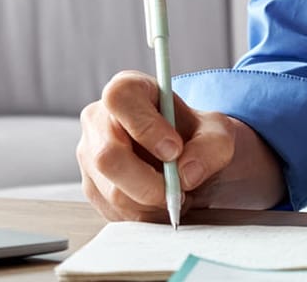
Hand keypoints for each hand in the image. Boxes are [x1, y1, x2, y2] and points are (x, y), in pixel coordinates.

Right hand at [78, 70, 285, 220]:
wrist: (189, 160)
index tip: (174, 149)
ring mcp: (89, 156)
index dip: (146, 127)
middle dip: (149, 183)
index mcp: (127, 90)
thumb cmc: (195, 137)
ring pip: (113, 192)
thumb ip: (210, 147)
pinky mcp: (93, 188)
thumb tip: (186, 172)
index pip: (120, 99)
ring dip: (152, 204)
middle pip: (108, 156)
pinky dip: (145, 216)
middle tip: (179, 190)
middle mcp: (99, 120)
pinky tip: (161, 203)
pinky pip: (115, 213)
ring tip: (176, 195)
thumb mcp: (217, 134)